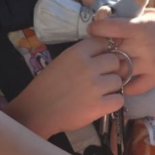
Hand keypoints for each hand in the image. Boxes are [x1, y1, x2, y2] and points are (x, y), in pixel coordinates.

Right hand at [5, 38, 123, 138]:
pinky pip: (119, 100)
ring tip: (99, 93)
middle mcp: (88, 67)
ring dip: (111, 87)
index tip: (100, 61)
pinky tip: (102, 104)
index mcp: (77, 53)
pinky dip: (112, 102)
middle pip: (115, 61)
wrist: (36, 111)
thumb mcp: (61, 61)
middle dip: (110, 70)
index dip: (105, 52)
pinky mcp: (99, 106)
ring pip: (118, 81)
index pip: (104, 43)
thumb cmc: (46, 86)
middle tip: (100, 79)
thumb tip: (104, 54)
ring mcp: (95, 87)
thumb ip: (82, 56)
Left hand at [88, 8, 154, 94]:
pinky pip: (132, 88)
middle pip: (111, 50)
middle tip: (98, 49)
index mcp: (140, 26)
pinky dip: (124, 85)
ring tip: (108, 65)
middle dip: (102, 50)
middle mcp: (144, 45)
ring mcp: (150, 64)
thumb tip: (99, 5)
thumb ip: (126, 12)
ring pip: (119, 70)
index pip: (109, 27)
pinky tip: (123, 78)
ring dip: (112, 68)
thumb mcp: (148, 13)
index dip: (97, 28)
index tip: (94, 30)